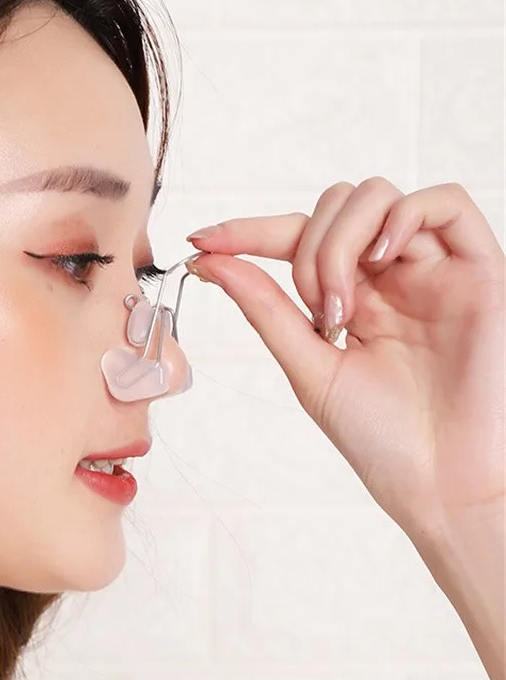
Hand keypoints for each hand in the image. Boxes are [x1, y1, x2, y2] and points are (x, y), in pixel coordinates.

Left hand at [185, 178, 504, 543]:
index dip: (248, 232)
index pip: (295, 239)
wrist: (440, 483)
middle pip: (335, 206)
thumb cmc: (380, 437)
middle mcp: (389, 277)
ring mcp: (433, 270)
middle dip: (306, 248)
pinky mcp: (480, 270)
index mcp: (351, 298)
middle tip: (316, 312)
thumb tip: (212, 262)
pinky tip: (382, 259)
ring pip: (377, 196)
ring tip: (344, 306)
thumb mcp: (309, 366)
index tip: (201, 240)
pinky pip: (446, 202)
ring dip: (341, 241)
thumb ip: (266, 309)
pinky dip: (403, 215)